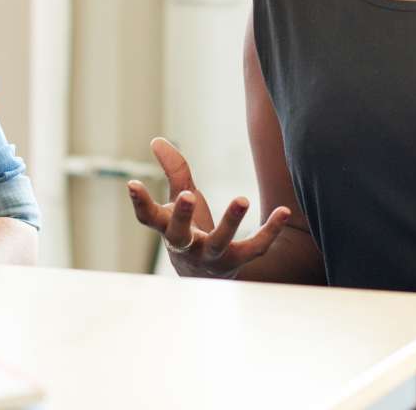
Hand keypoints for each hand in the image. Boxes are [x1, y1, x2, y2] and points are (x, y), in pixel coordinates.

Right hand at [125, 137, 290, 278]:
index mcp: (168, 229)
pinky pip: (255, 248)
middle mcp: (186, 246)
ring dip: (229, 222)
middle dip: (182, 215)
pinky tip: (284, 211)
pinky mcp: (237, 261)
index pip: (149, 218)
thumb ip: (174, 172)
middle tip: (188, 195)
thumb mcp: (179, 200)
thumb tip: (157, 140)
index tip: (132, 183)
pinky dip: (270, 231)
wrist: (207, 275)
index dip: (139, 202)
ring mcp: (211, 257)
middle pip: (180, 234)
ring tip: (241, 199)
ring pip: (219, 242)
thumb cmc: (189, 229)